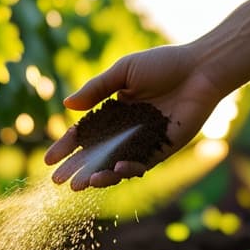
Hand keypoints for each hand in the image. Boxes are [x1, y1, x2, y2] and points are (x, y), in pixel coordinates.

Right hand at [44, 44, 223, 190]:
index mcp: (113, 111)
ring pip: (116, 165)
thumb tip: (66, 105)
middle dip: (77, 168)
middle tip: (58, 181)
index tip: (49, 160)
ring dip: (99, 176)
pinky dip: (128, 169)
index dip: (66, 147)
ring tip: (82, 184)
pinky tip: (115, 169)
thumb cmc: (163, 64)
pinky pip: (142, 163)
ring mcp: (144, 141)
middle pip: (96, 154)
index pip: (84, 134)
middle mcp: (126, 130)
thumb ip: (96, 90)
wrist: (200, 69)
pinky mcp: (163, 148)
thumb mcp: (123, 72)